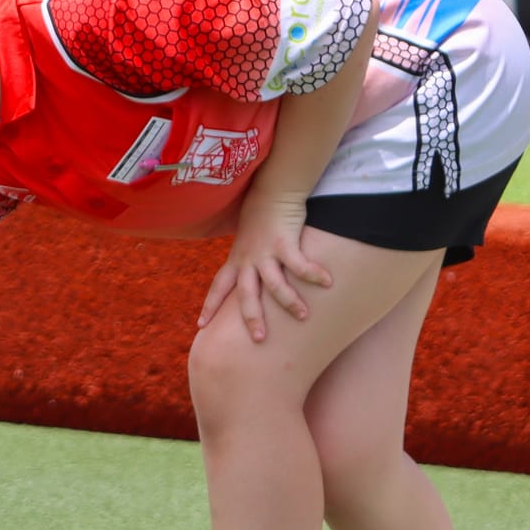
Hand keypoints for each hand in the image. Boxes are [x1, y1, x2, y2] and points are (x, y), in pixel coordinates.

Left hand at [196, 195, 330, 342]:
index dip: (210, 306)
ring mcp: (265, 252)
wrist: (271, 191)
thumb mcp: (247, 242)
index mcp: (236, 260)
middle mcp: (248, 259)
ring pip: (274, 284)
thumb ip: (248, 262)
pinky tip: (328, 282)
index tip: (201, 325)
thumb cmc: (261, 217)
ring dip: (289, 302)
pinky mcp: (284, 243)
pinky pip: (299, 265)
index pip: (219, 286)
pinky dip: (313, 274)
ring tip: (303, 316)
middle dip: (251, 317)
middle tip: (259, 338)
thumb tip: (253, 282)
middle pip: (245, 294)